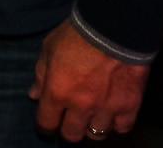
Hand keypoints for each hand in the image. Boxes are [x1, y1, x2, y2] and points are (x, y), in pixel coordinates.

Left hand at [29, 19, 147, 140]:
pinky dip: (116, 123)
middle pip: (71, 135)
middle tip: (70, 119)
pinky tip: (112, 114)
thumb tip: (34, 95)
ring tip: (92, 116)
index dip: (45, 125)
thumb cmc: (76, 34)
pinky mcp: (129, 106)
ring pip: (96, 134)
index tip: (48, 122)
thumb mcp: (49, 48)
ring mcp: (106, 109)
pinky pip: (122, 128)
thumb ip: (41, 75)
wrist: (113, 27)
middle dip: (68, 129)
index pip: (46, 123)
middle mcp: (80, 107)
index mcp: (57, 92)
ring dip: (92, 127)